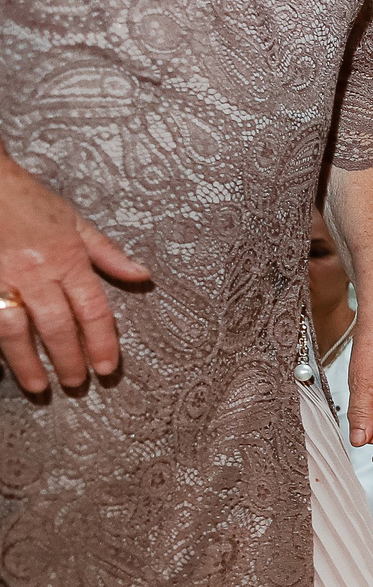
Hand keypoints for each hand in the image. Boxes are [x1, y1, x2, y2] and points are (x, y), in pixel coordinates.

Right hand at [0, 151, 151, 394]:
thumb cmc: (28, 200)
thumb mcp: (74, 221)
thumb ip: (107, 254)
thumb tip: (143, 276)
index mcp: (66, 259)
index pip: (92, 310)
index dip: (101, 343)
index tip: (106, 369)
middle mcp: (34, 272)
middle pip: (56, 326)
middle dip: (68, 359)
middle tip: (76, 384)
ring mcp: (0, 278)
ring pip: (15, 330)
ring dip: (27, 363)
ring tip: (38, 386)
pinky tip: (3, 364)